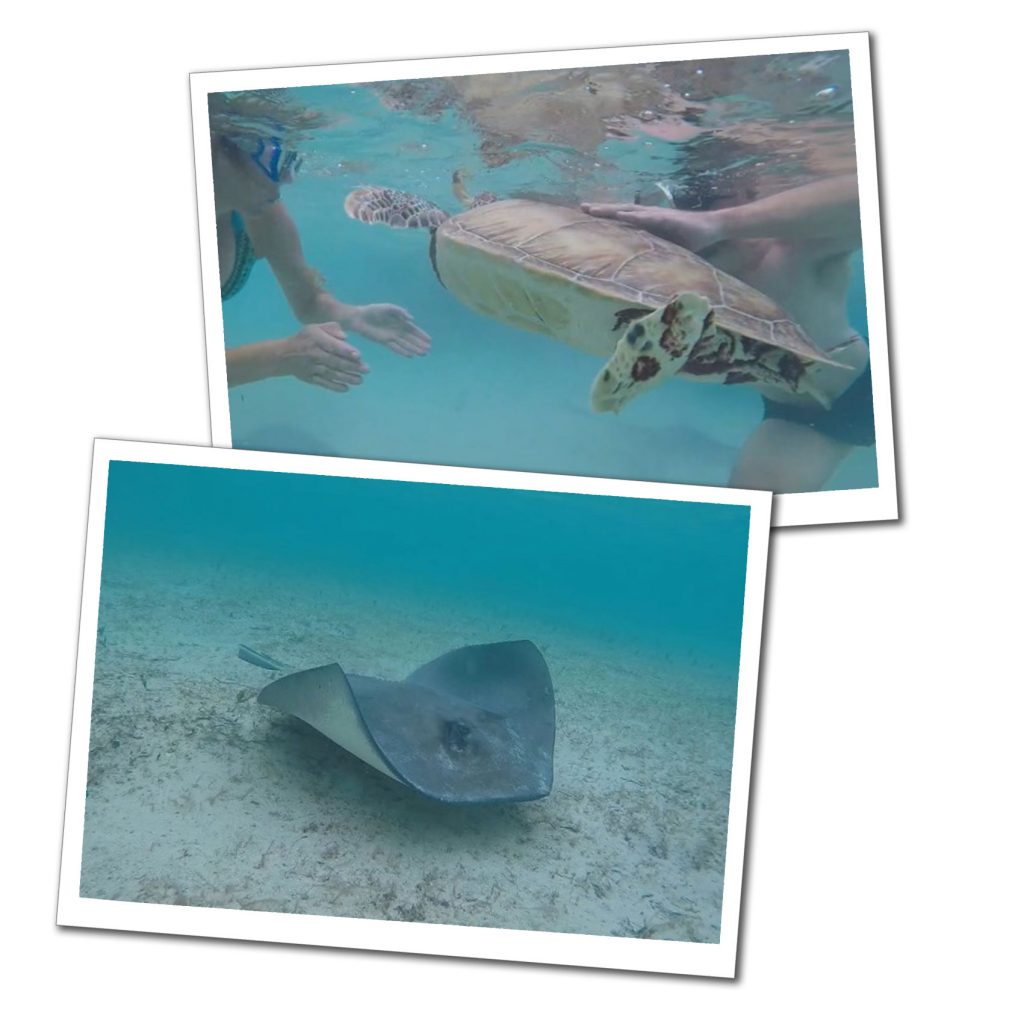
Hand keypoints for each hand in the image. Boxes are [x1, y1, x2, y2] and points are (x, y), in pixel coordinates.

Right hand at [277, 323, 368, 391]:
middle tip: (366, 370)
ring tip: (360, 380)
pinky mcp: (310, 378)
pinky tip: (345, 388)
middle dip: (352, 366)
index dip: (346, 351)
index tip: (359, 356)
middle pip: (335, 361)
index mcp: (317, 340)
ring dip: (346, 378)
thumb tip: (345, 337)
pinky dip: (334, 386)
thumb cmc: (304, 339)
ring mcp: (312, 368)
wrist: (284, 355)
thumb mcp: (315, 328)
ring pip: (331, 373)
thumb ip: (331, 329)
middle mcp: (315, 354)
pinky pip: (323, 383)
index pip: (333, 346)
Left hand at [344, 303, 430, 356]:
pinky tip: (410, 356)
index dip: (421, 335)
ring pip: (405, 344)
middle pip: (411, 339)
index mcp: (399, 321)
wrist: (358, 317)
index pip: (413, 329)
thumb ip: (399, 311)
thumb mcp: (387, 308)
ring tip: (423, 354)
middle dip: (420, 344)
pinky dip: (402, 351)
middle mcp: (397, 330)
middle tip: (428, 350)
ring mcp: (391, 337)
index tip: (429, 340)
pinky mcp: (384, 341)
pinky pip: (395, 348)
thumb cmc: (372, 310)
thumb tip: (411, 319)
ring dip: (414, 349)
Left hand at [581, 202, 724, 252]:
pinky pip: (649, 218)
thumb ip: (650, 250)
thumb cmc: (688, 238)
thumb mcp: (664, 246)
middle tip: (582, 207)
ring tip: (595, 209)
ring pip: (630, 211)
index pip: (621, 217)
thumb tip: (637, 263)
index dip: (605, 216)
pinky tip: (623, 216)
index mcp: (647, 221)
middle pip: (620, 210)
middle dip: (601, 209)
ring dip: (612, 210)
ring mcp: (657, 215)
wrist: (711, 228)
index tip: (586, 215)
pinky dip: (635, 216)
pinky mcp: (668, 219)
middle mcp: (649, 215)